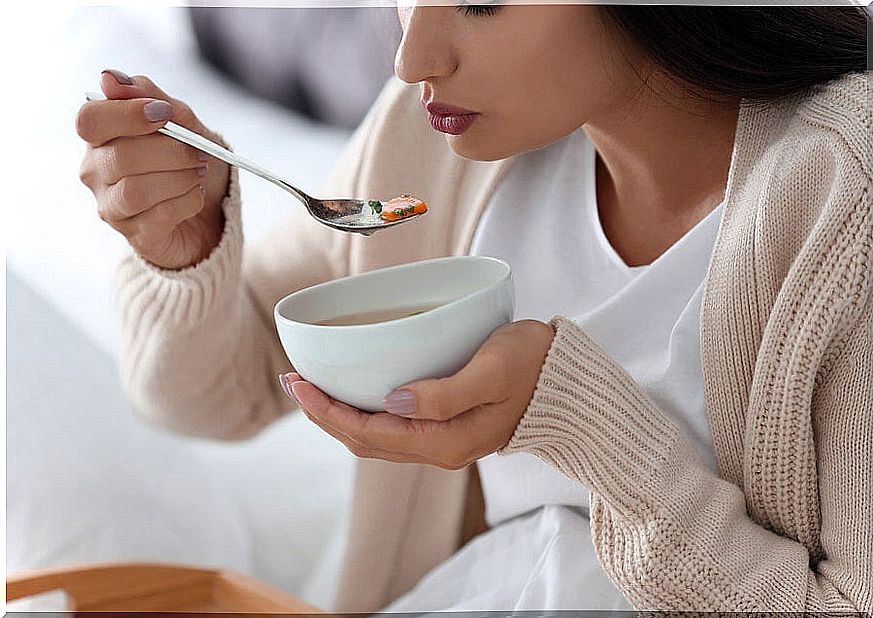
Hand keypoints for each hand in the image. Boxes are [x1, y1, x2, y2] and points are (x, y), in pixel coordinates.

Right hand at [76, 69, 229, 269]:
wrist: (212, 211)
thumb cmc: (190, 161)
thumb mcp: (183, 123)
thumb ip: (152, 98)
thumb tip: (109, 78)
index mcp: (101, 137)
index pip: (90, 120)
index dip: (127, 114)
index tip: (164, 114)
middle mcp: (96, 172)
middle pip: (121, 156)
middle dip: (171, 151)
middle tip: (197, 152)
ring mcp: (112, 206)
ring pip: (137, 190)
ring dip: (180, 177)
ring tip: (198, 173)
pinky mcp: (136, 235)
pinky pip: (160, 215)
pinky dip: (188, 201)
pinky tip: (196, 195)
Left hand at [279, 320, 554, 469]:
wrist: (568, 384)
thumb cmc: (533, 366)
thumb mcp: (492, 370)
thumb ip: (444, 393)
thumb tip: (393, 401)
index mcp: (445, 440)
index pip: (368, 432)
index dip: (327, 411)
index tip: (299, 382)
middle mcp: (439, 449)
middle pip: (364, 441)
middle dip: (323, 414)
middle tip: (294, 380)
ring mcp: (444, 443)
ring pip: (376, 438)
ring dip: (340, 415)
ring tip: (313, 386)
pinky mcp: (448, 430)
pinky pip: (392, 430)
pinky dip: (364, 414)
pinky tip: (356, 392)